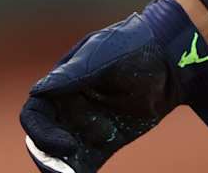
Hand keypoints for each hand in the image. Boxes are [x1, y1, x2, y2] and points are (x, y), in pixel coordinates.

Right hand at [20, 0, 207, 171]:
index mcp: (61, 85)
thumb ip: (73, 74)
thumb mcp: (103, 55)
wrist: (171, 57)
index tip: (63, 144)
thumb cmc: (134, 46)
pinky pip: (87, 162)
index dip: (40, 132)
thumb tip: (37, 91)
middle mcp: (69, 108)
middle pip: (44, 139)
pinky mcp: (107, 140)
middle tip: (66, 169)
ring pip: (62, 155)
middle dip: (48, 156)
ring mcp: (87, 125)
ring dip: (61, 168)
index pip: (36, 113)